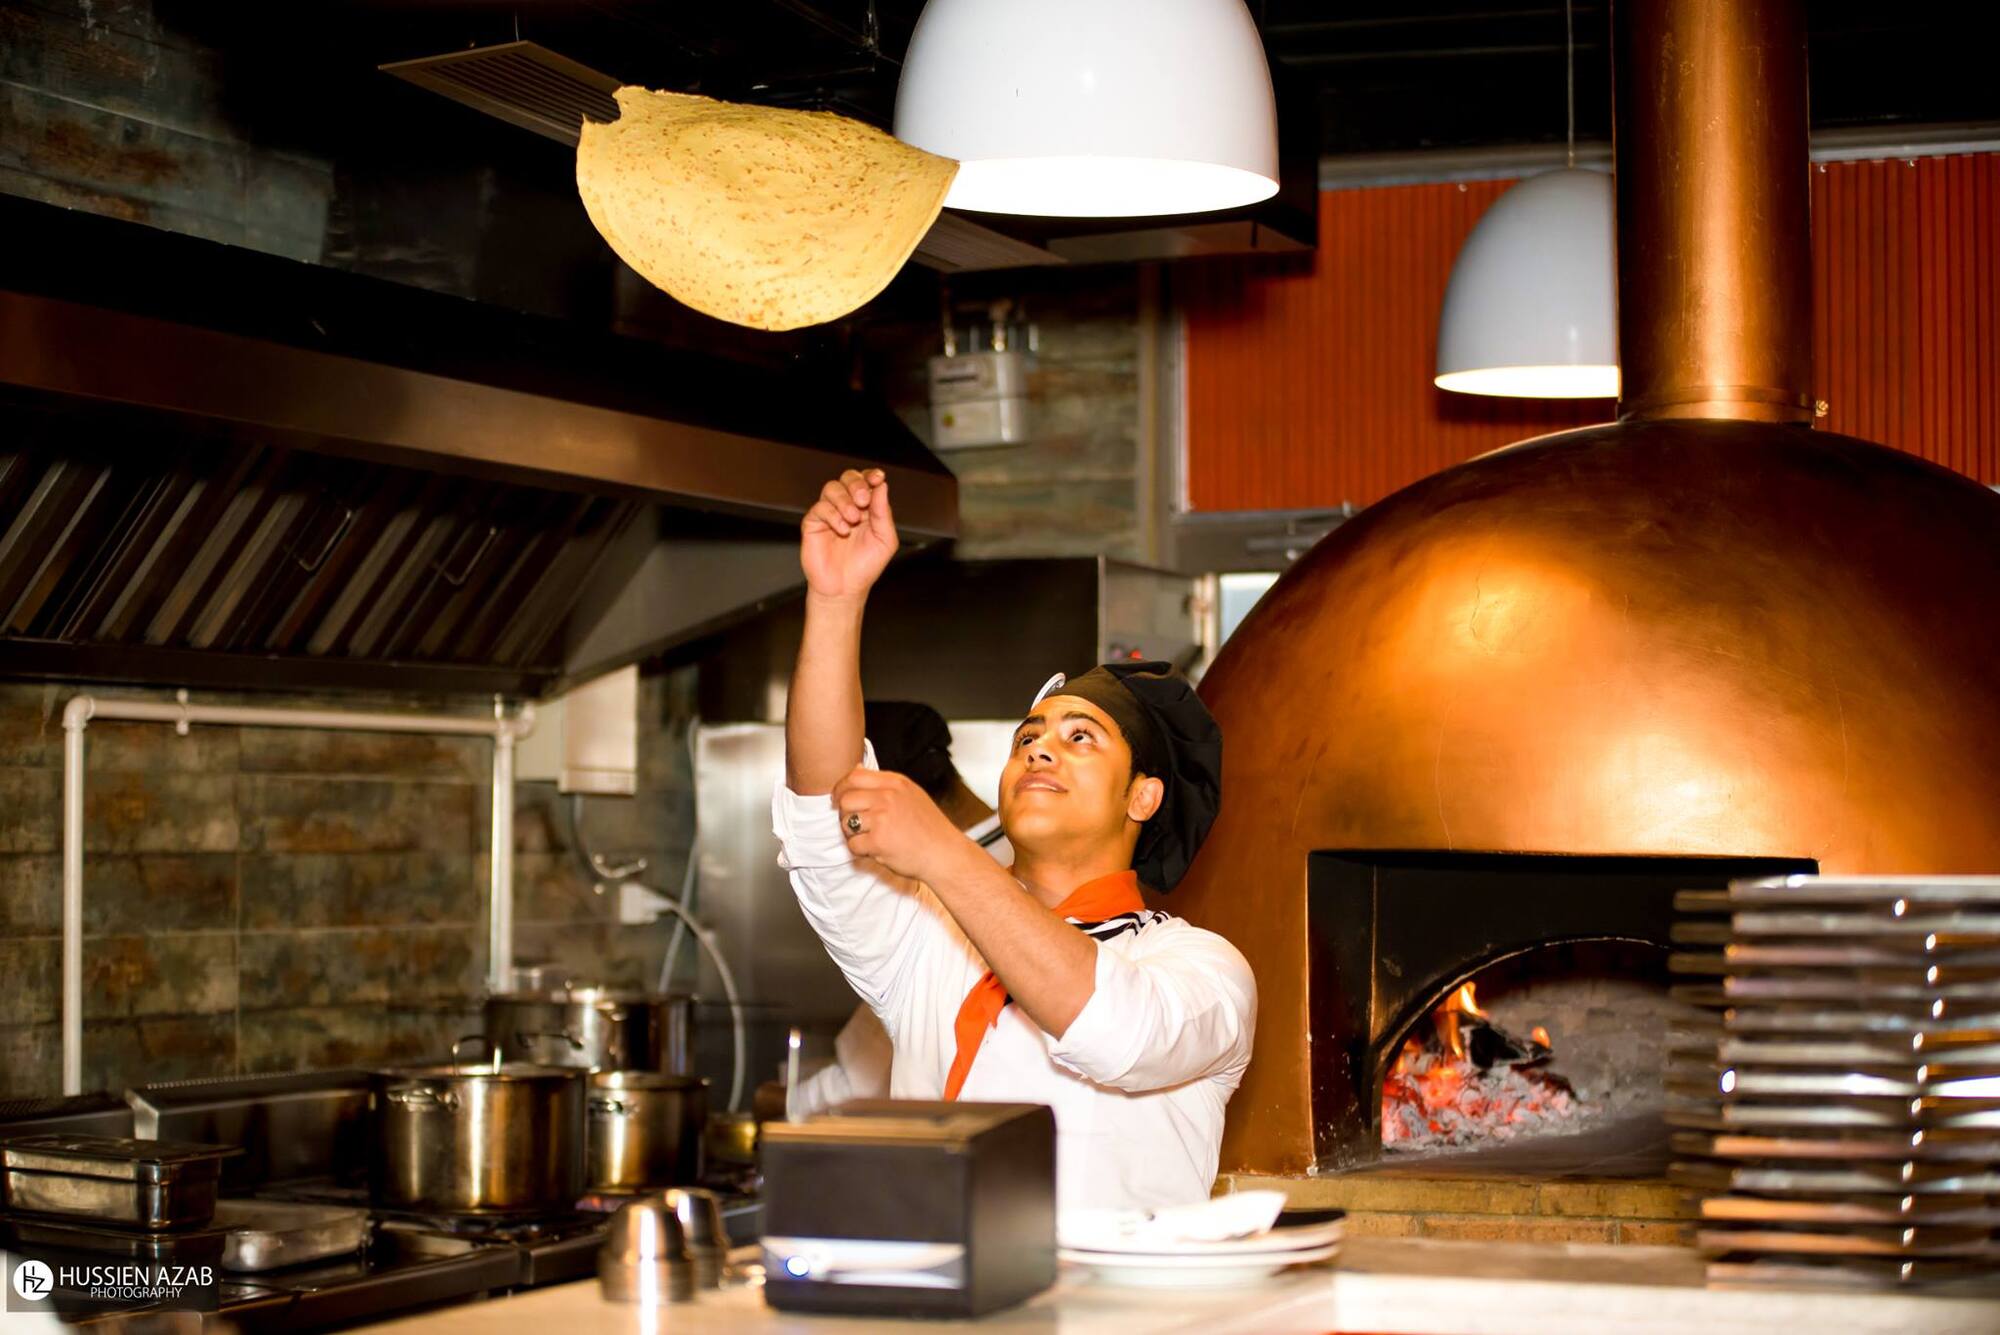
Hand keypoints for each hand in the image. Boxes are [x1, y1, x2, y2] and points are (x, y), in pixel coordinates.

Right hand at [801, 469, 896, 601]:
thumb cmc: (865, 566)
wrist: (845, 588)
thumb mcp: (885, 540)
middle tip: (863, 500)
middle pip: (848, 478)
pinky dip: (833, 515)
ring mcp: (829, 513)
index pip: (867, 482)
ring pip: (832, 488)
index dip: (871, 476)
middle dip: (857, 484)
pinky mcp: (813, 523)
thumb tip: (882, 486)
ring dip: (845, 500)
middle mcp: (847, 506)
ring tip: (853, 518)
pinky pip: (820, 507)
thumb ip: (883, 513)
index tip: (878, 477)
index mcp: (867, 508)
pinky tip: (842, 530)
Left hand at [831, 766, 966, 884]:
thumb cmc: (929, 827)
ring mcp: (882, 819)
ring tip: (869, 838)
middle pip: (846, 800)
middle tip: (855, 824)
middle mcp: (888, 797)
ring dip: (853, 834)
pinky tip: (876, 849)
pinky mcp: (878, 841)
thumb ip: (883, 783)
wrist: (944, 854)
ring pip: (846, 823)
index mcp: (896, 783)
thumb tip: (855, 769)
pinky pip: (853, 845)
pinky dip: (861, 850)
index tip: (838, 799)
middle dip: (845, 814)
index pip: (854, 777)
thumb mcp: (911, 794)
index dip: (841, 788)